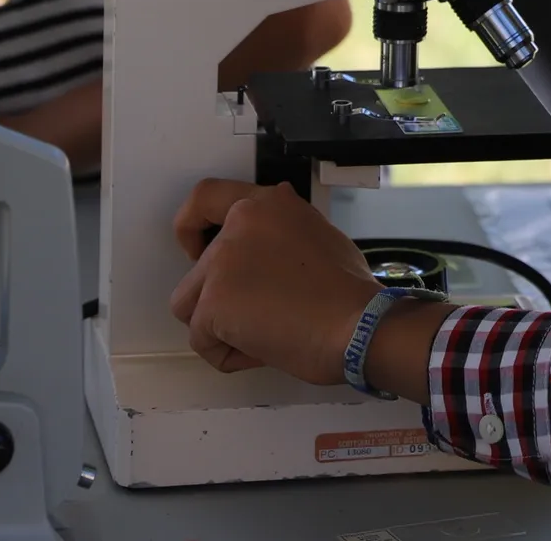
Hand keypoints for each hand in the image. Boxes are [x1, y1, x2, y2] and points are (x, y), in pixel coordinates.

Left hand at [169, 180, 378, 381]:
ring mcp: (222, 261)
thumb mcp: (319, 236)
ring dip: (220, 326)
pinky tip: (266, 351)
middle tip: (257, 316)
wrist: (359, 326)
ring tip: (265, 335)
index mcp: (267, 204)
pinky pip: (202, 339)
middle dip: (221, 299)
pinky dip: (229, 354)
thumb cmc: (350, 292)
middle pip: (199, 270)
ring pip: (192, 306)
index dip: (191, 224)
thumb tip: (271, 257)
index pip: (206, 196)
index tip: (195, 250)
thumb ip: (282, 235)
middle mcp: (240, 223)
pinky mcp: (213, 302)